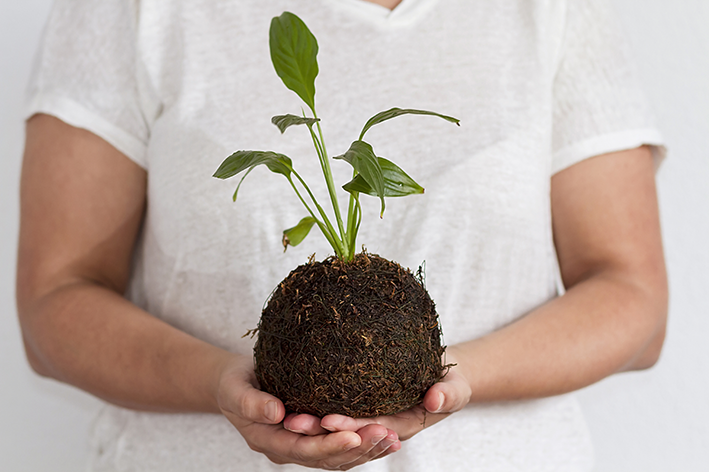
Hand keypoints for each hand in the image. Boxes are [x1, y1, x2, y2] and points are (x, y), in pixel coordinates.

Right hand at [216, 354, 399, 469]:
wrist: (235, 384)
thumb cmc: (233, 383)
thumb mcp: (234, 388)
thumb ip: (251, 402)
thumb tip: (277, 413)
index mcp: (269, 441)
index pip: (303, 450)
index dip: (329, 445)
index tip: (353, 436)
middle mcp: (289, 450)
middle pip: (327, 458)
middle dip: (357, 449)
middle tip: (385, 435)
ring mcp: (303, 445)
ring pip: (339, 457)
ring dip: (367, 450)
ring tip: (393, 439)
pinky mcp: (315, 435)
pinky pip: (342, 446)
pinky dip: (365, 444)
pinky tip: (389, 437)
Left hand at [285, 346, 471, 441]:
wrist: (443, 374)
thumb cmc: (451, 381)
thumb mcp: (456, 386)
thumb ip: (449, 394)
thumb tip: (435, 400)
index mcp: (402, 427)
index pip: (371, 430)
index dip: (350, 428)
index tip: (327, 420)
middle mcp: (381, 429)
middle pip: (347, 435)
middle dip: (320, 432)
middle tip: (294, 422)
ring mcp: (370, 420)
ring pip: (337, 430)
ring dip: (313, 428)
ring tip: (287, 419)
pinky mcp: (362, 409)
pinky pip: (337, 415)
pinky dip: (318, 414)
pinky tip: (293, 404)